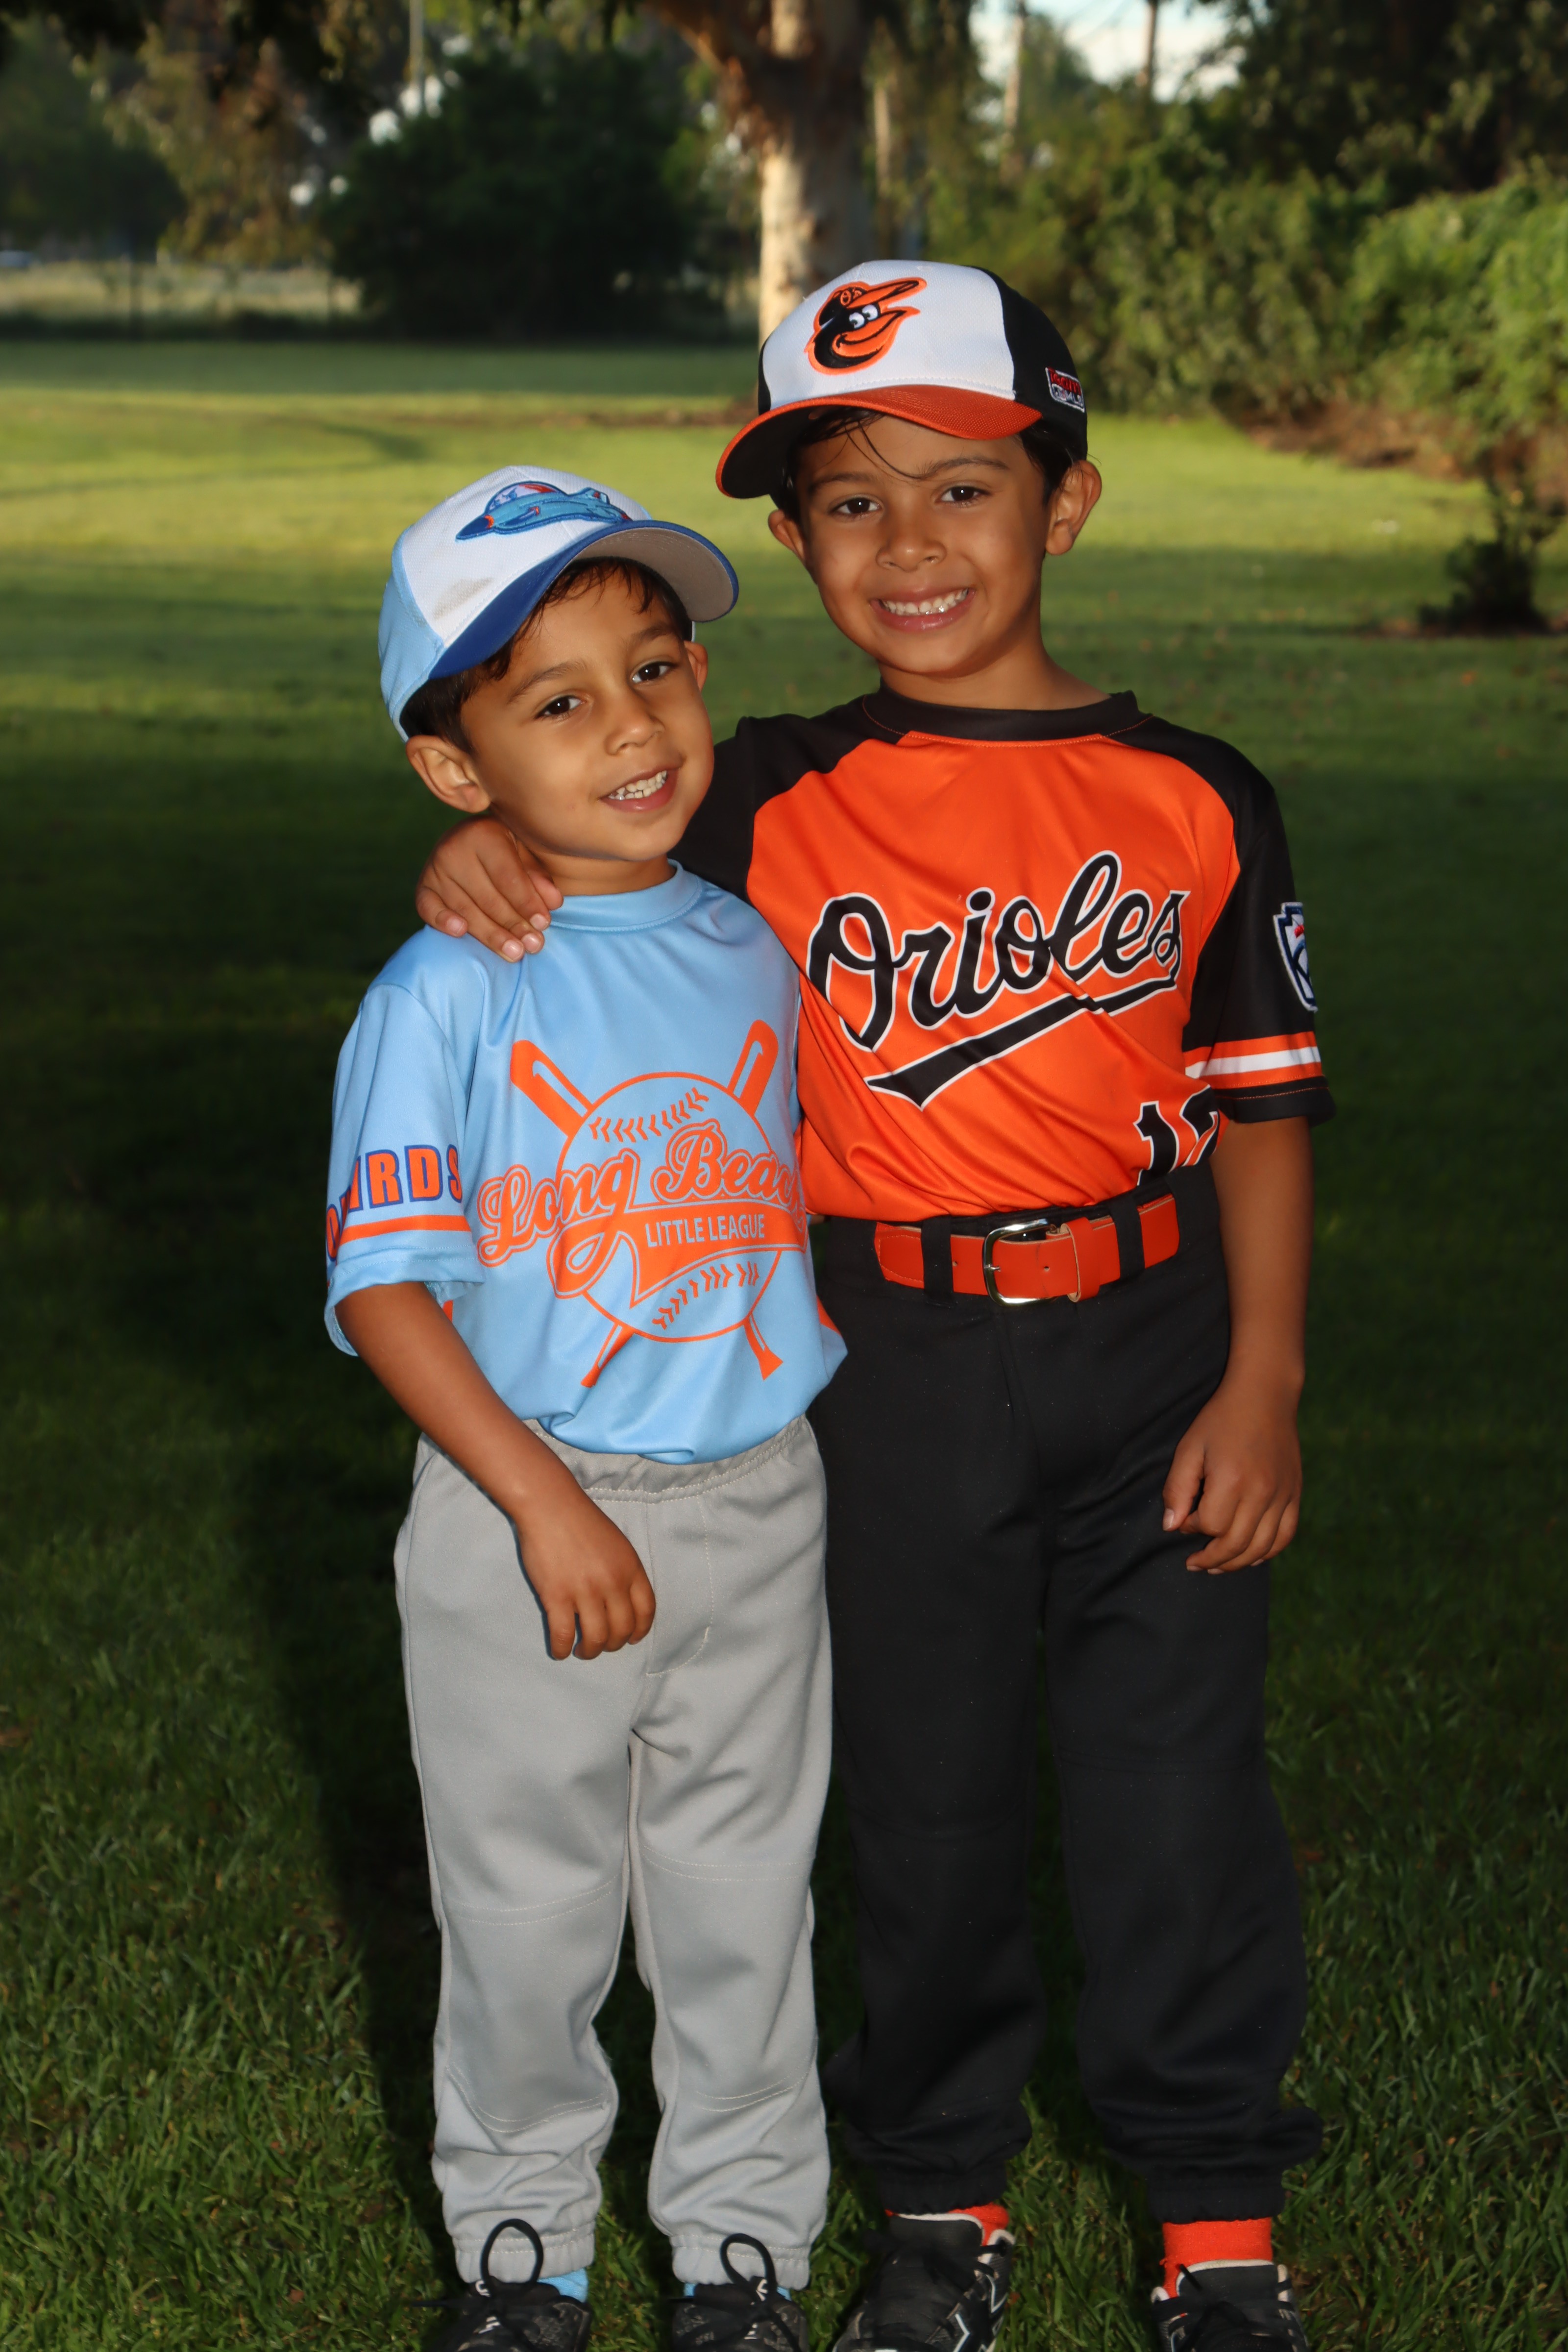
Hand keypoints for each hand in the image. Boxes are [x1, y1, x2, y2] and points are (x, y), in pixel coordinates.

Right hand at [415, 816, 562, 959]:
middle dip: (513, 924)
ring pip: (465, 909)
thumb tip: (553, 903)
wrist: (471, 843)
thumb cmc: (506, 853)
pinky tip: (460, 932)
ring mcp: (435, 868)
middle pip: (487, 897)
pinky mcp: (423, 887)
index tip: (544, 923)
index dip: (526, 902)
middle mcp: (454, 848)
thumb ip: (539, 878)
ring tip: (514, 952)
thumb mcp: (526, 856)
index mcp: (484, 834)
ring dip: (491, 934)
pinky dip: (442, 921)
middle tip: (534, 945)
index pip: (507, 876)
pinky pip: (428, 908)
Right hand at [513, 1466, 656, 1658]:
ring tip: (581, 1650)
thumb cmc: (581, 1521)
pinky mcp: (557, 1596)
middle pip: (621, 1630)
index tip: (631, 1639)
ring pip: (596, 1639)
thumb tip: (623, 1602)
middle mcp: (613, 1583)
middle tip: (600, 1645)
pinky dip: (562, 1650)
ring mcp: (585, 1591)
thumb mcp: (617, 1543)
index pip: (646, 1611)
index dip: (639, 1631)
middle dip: (612, 1645)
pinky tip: (560, 1651)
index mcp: (631, 1568)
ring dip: (589, 1651)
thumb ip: (624, 1571)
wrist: (550, 1505)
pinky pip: (563, 1635)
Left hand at [1162, 1371, 1301, 1572]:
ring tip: (1217, 1566)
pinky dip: (1267, 1552)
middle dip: (1211, 1559)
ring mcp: (1283, 1495)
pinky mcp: (1295, 1494)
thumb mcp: (1190, 1447)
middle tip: (1194, 1562)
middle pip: (1236, 1544)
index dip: (1191, 1528)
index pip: (1209, 1525)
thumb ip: (1178, 1489)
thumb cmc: (1221, 1420)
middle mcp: (1261, 1492)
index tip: (1184, 1518)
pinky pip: (1285, 1536)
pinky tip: (1250, 1556)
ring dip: (1237, 1563)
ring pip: (1261, 1548)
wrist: (1265, 1395)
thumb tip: (1171, 1527)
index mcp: (1232, 1480)